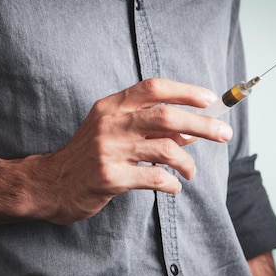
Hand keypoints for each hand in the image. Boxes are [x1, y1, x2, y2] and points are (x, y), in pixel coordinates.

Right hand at [28, 78, 233, 224]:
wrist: (51, 184)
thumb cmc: (88, 156)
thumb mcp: (113, 131)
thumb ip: (147, 127)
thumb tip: (190, 128)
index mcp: (111, 106)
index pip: (153, 88)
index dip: (185, 91)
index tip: (210, 100)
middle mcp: (110, 123)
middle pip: (166, 115)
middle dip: (202, 123)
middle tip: (224, 133)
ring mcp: (109, 150)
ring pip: (166, 148)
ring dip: (188, 162)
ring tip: (191, 173)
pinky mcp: (110, 177)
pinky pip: (155, 178)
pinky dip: (172, 184)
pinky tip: (174, 187)